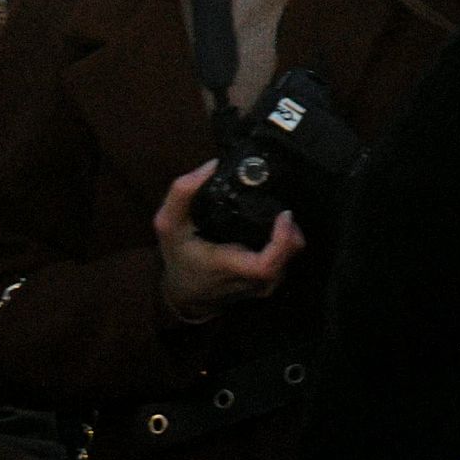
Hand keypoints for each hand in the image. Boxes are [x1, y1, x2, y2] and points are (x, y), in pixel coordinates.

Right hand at [152, 161, 302, 320]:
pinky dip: (284, 244)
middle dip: (290, 229)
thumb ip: (181, 195)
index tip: (284, 214)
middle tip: (279, 207)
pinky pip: (287, 261)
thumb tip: (211, 165)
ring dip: (288, 235)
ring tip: (275, 216)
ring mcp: (264, 287)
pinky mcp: (268, 286)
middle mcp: (253, 281)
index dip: (283, 239)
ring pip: (291, 257)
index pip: (267, 264)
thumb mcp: (169, 226)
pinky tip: (271, 231)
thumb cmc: (179, 258)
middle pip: (289, 255)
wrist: (185, 295)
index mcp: (230, 268)